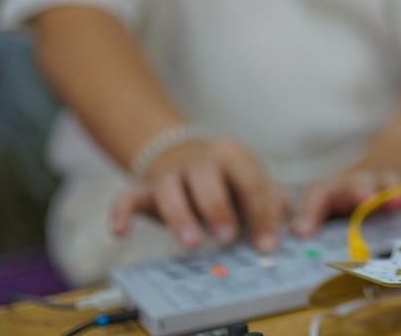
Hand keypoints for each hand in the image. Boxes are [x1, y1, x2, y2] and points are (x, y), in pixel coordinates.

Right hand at [110, 137, 282, 252]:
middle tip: (228, 237)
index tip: (267, 244)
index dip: (261, 214)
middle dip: (219, 208)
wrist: (183, 156)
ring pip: (170, 190)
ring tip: (193, 244)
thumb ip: (269, 202)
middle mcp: (200, 160)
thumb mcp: (251, 184)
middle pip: (208, 179)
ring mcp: (170, 174)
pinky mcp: (145, 189)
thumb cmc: (227, 181)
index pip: (250, 181)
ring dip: (181, 217)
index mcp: (233, 156)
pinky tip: (120, 233)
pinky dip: (120, 213)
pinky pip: (127, 197)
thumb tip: (280, 227)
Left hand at [290, 167, 400, 236]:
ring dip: (396, 190)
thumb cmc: (352, 196)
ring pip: (392, 181)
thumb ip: (314, 217)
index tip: (305, 230)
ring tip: (400, 201)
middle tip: (367, 200)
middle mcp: (361, 182)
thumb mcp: (329, 206)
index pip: (319, 194)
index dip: (312, 210)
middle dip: (363, 190)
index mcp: (336, 190)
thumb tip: (298, 232)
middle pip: (360, 182)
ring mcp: (389, 181)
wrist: (387, 163)